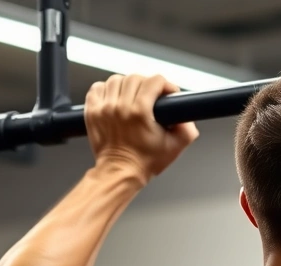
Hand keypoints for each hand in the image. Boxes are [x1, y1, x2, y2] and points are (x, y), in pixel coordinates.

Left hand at [84, 74, 198, 181]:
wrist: (120, 172)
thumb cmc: (144, 162)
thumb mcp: (174, 147)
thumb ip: (187, 130)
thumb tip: (188, 117)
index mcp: (140, 112)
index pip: (154, 81)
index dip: (165, 84)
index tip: (167, 92)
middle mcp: (120, 107)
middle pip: (135, 78)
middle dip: (147, 84)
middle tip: (151, 96)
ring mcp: (104, 108)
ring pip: (116, 80)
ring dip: (127, 85)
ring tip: (132, 96)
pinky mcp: (92, 112)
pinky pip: (97, 88)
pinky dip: (106, 90)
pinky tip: (115, 98)